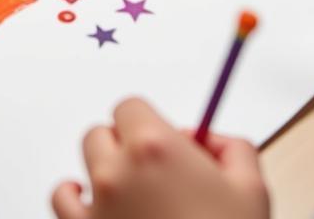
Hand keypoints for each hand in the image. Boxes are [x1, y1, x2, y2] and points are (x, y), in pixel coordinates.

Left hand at [52, 98, 268, 218]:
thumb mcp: (251, 188)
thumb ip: (232, 147)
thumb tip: (210, 140)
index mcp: (154, 146)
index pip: (130, 108)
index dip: (148, 122)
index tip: (163, 141)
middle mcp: (117, 170)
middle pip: (102, 134)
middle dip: (124, 145)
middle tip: (150, 170)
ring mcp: (97, 204)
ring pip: (84, 165)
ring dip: (102, 172)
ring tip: (127, 192)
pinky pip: (62, 202)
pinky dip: (73, 199)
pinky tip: (92, 205)